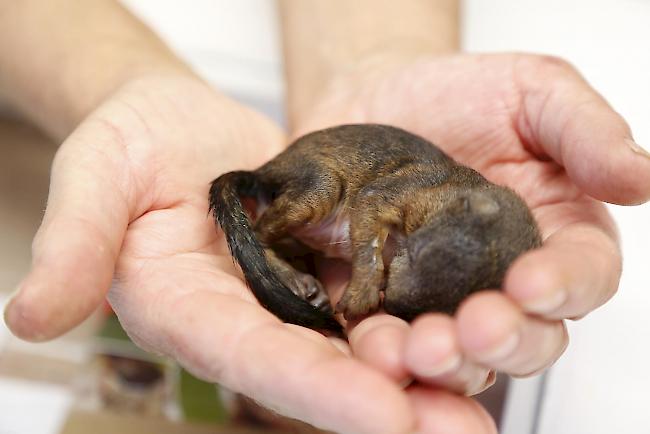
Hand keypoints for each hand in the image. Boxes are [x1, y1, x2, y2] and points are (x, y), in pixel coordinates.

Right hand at [3, 74, 495, 433]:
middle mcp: (245, 317)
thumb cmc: (133, 143)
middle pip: (319, 374)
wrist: (178, 124)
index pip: (254, 358)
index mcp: (188, 308)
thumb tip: (29, 314)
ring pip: (357, 350)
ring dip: (420, 378)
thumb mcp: (96, 174)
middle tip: (463, 432)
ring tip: (484, 402)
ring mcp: (288, 298)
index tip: (386, 414)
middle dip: (389, 407)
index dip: (317, 389)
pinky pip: (373, 305)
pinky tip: (470, 337)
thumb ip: (74, 240)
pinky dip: (418, 326)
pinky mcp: (322, 270)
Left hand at [296, 53, 649, 394]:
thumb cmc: (457, 97)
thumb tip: (639, 176)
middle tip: (476, 328)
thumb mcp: (530, 91)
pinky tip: (374, 348)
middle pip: (530, 336)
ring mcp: (443, 299)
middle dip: (507, 340)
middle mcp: (504, 278)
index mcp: (555, 232)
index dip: (566, 286)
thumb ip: (583, 130)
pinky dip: (386, 356)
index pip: (584, 275)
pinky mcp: (387, 305)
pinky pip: (393, 344)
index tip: (532, 284)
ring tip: (420, 349)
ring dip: (447, 362)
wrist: (373, 104)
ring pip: (464, 356)